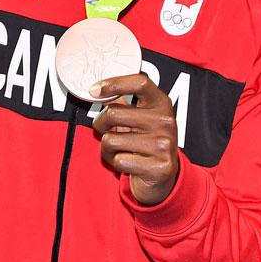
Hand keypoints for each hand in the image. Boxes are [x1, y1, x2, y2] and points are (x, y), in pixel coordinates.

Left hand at [90, 73, 180, 204]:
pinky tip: (128, 163)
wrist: (162, 178)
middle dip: (101, 124)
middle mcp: (165, 121)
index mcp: (161, 104)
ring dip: (107, 149)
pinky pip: (119, 160)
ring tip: (121, 150)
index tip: (95, 89)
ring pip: (111, 140)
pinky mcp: (159, 166)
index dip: (115, 83)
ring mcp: (163, 144)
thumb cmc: (147, 144)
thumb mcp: (141, 119)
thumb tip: (101, 90)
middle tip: (105, 130)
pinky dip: (116, 163)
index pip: (140, 83)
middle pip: (114, 113)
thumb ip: (124, 104)